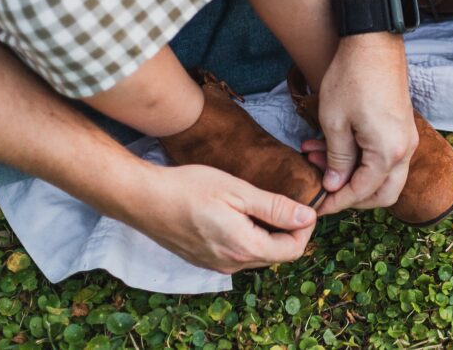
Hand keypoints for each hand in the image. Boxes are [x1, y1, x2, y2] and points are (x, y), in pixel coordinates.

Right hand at [130, 163, 317, 273]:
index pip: (292, 250)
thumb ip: (275, 208)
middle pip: (277, 255)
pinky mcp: (204, 259)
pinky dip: (250, 237)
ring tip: (265, 205)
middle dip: (289, 231)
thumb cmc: (189, 188)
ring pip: (258, 255)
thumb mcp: (239, 191)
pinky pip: (239, 254)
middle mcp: (231, 264)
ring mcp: (215, 265)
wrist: (144, 198)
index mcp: (243, 248)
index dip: (305, 228)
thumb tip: (308, 217)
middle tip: (288, 202)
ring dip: (269, 234)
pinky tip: (242, 215)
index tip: (304, 205)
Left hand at [303, 34, 417, 215]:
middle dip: (352, 197)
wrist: (374, 42)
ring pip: (385, 175)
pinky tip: (333, 145)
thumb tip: (335, 185)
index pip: (361, 192)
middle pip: (383, 193)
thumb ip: (337, 159)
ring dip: (354, 175)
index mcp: (388, 152)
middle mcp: (405, 149)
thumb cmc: (351, 78)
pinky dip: (363, 160)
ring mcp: (406, 138)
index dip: (336, 202)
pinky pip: (386, 156)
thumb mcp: (335, 122)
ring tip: (316, 156)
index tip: (316, 205)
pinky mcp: (402, 127)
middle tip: (325, 190)